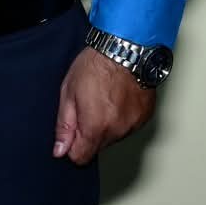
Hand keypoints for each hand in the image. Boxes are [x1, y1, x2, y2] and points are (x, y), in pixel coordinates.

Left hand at [51, 47, 156, 164]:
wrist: (126, 47)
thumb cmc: (97, 63)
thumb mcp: (68, 92)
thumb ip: (64, 125)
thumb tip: (60, 150)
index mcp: (95, 127)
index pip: (81, 157)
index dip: (73, 146)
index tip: (73, 132)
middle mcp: (117, 130)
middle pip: (98, 147)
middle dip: (91, 133)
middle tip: (89, 105)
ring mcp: (134, 124)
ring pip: (115, 137)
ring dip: (108, 125)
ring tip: (105, 99)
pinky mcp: (145, 116)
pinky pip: (130, 126)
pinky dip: (123, 117)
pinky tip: (119, 98)